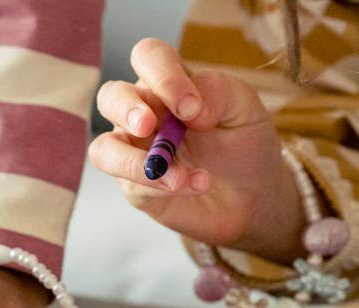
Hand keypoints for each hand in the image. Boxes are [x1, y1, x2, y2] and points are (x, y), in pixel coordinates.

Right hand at [90, 38, 304, 262]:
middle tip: (149, 125)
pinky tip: (194, 185)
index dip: (162, 76)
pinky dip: (159, 185)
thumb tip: (187, 105)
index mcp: (169, 83)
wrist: (254, 197)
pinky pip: (132, 183)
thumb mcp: (245, 109)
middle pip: (111, 96)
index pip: (148, 58)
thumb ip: (218, 92)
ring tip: (175, 175)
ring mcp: (136, 151)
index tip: (190, 107)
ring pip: (104, 148)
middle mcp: (144, 112)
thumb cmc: (245, 145)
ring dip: (132, 161)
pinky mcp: (136, 186)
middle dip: (126, 109)